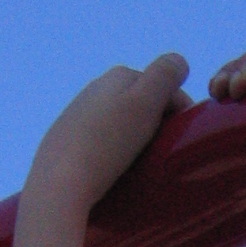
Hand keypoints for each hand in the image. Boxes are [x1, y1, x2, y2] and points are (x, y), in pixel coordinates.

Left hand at [25, 54, 190, 220]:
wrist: (59, 184)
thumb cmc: (107, 144)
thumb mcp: (144, 103)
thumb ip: (165, 76)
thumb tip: (180, 62)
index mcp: (118, 76)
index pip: (163, 87)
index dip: (180, 110)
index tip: (186, 140)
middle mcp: (95, 89)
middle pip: (139, 103)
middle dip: (157, 123)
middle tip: (165, 155)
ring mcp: (76, 116)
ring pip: (118, 122)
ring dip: (135, 139)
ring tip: (141, 167)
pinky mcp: (64, 143)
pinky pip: (99, 141)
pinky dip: (112, 151)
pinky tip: (114, 171)